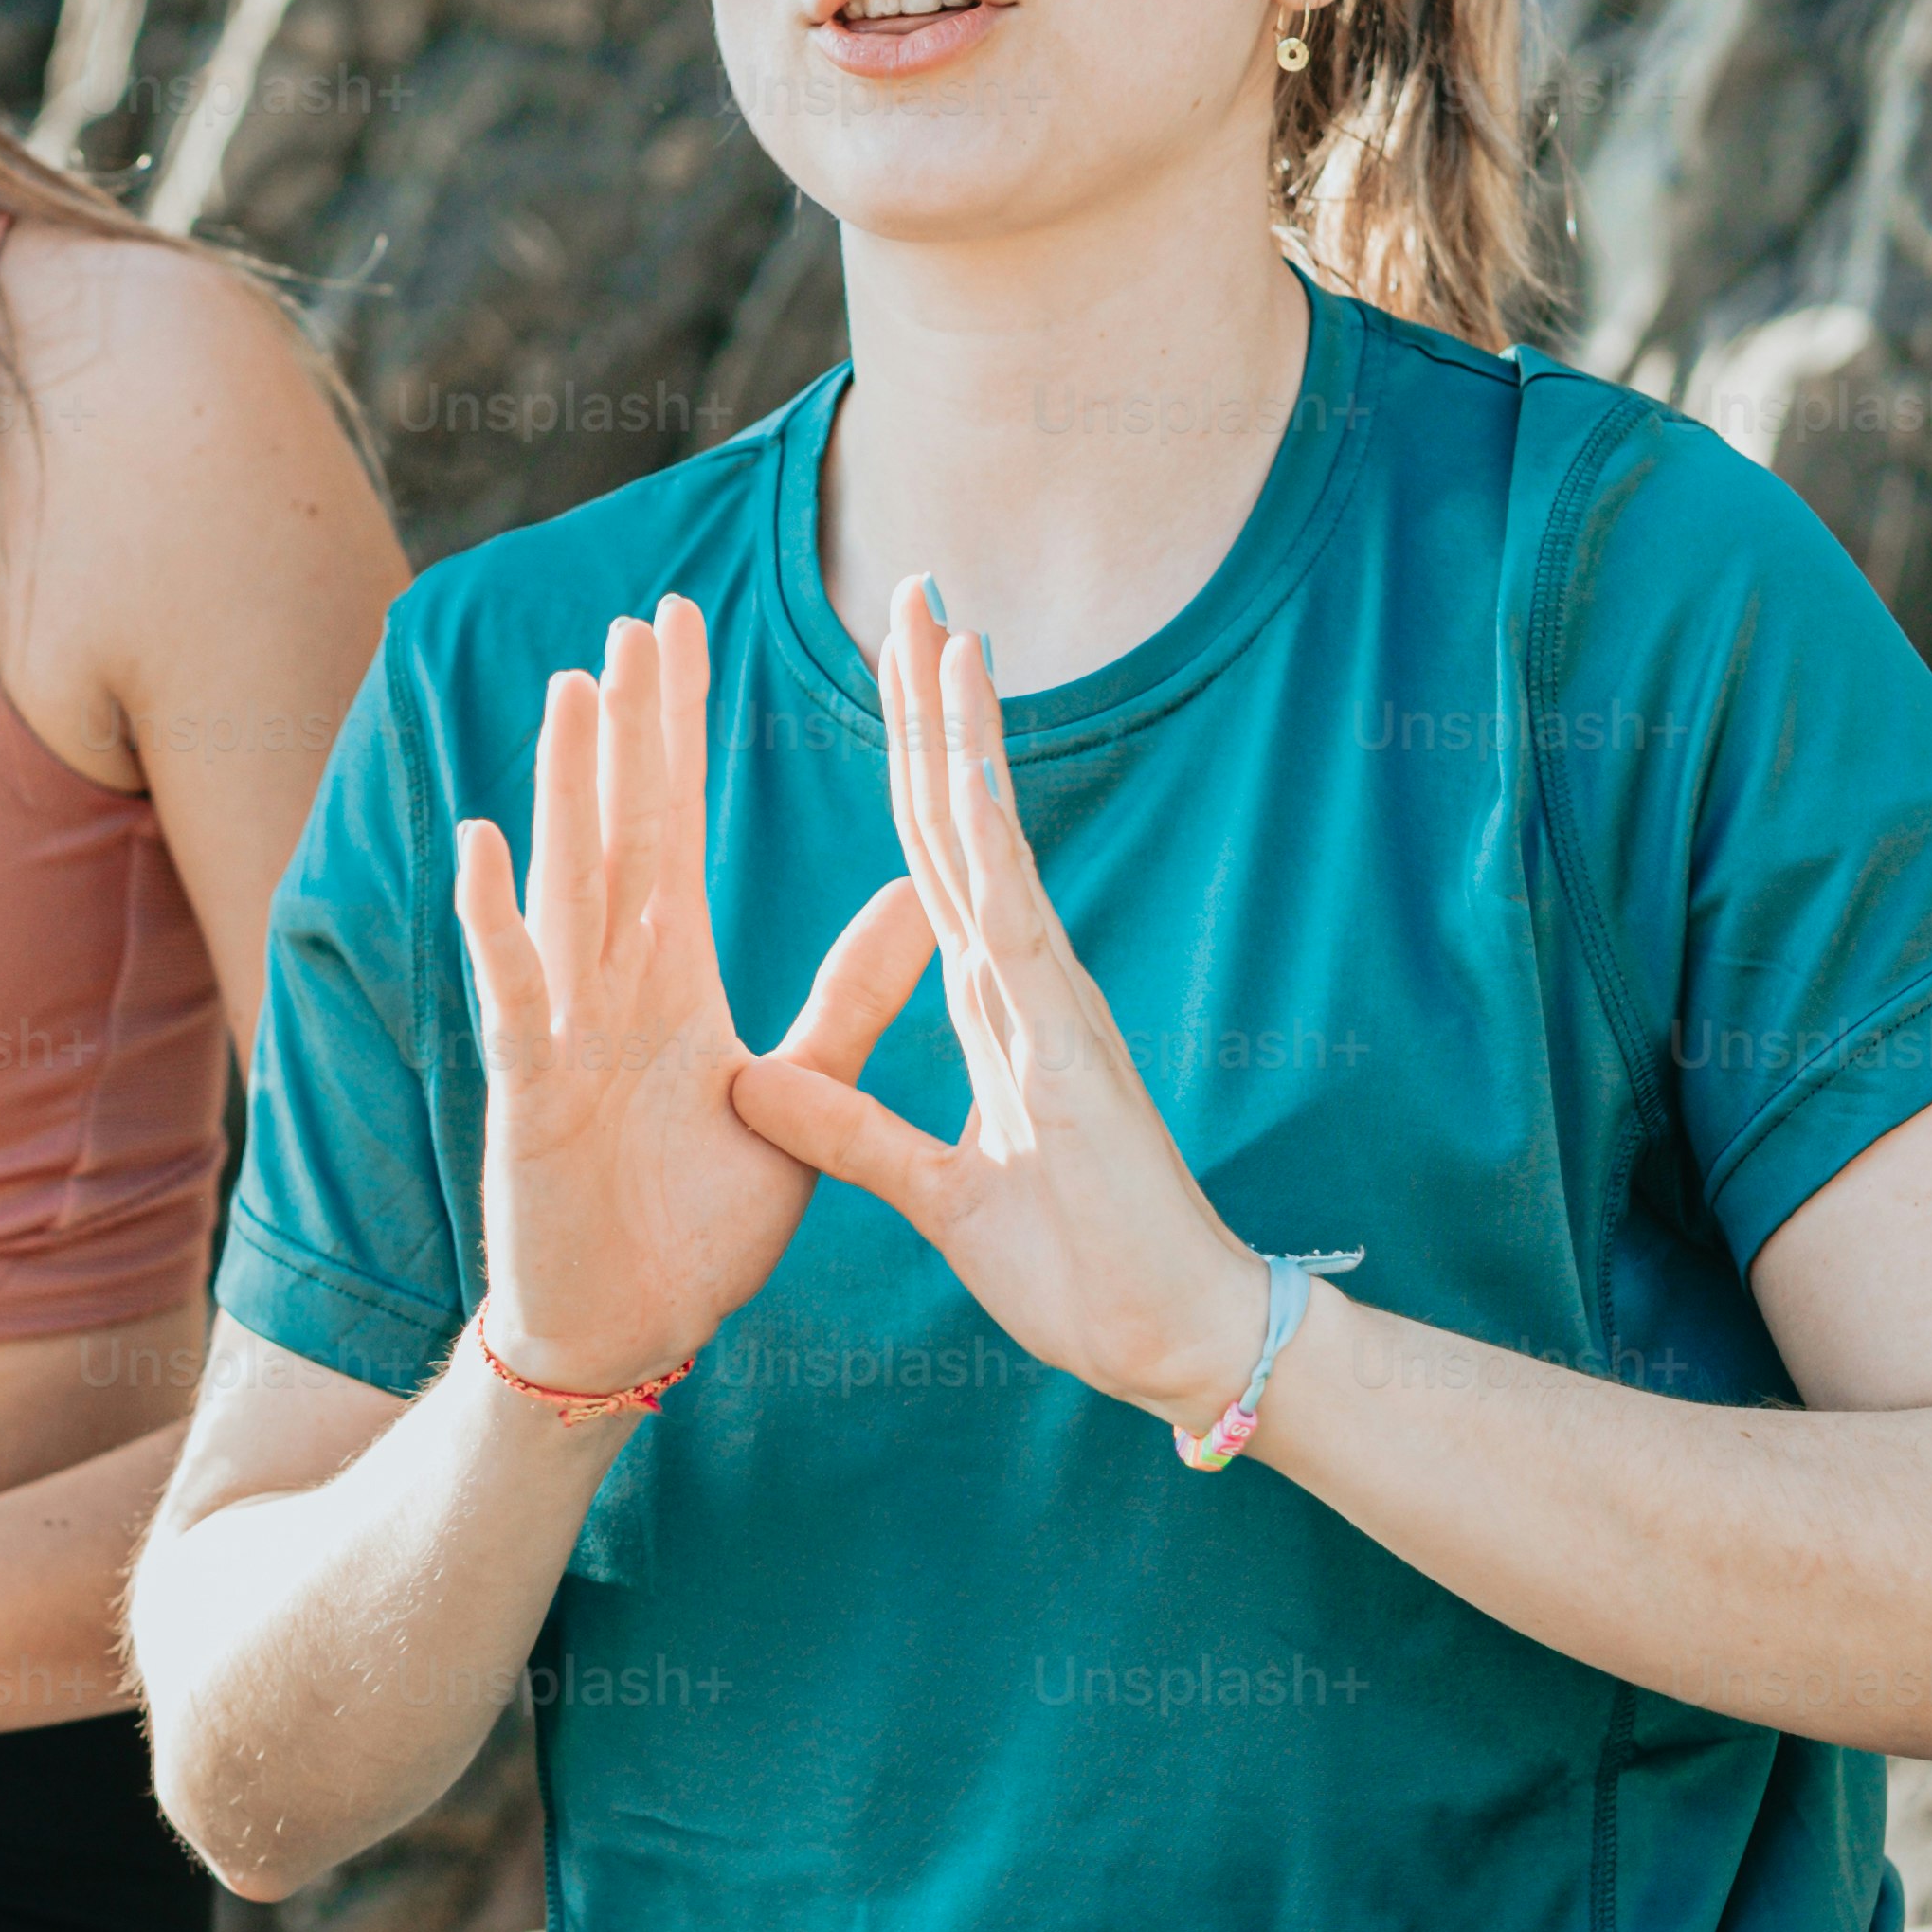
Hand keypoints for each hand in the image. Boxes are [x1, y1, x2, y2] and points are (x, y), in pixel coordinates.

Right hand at [453, 593, 941, 1394]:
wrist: (629, 1336)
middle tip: (642, 617)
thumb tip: (917, 896)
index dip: (680, 729)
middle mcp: (609, 988)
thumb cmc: (695, 1224)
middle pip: (621, 832)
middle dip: (634, 729)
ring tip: (577, 690)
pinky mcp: (532, 1094)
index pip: (675, 828)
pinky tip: (484, 843)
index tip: (685, 622)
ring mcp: (563, 1034)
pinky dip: (497, 924)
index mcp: (672, 982)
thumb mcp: (795, 1094)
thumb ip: (849, 996)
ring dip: (568, 792)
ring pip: (566, 891)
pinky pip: (515, 997)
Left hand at [728, 578, 1265, 1428]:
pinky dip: (984, 840)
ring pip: (990, 843)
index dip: (910, 763)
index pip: (934, 859)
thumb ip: (850, 1132)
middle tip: (912, 589)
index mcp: (995, 1008)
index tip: (892, 667)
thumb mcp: (932, 1197)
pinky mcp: (1066, 1047)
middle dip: (932, 706)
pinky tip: (960, 765)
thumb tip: (752, 1082)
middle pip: (958, 820)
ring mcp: (1050, 1004)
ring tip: (939, 627)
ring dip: (960, 734)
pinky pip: (1012, 924)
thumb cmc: (1080, 1274)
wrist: (1179, 1342)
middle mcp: (1024, 983)